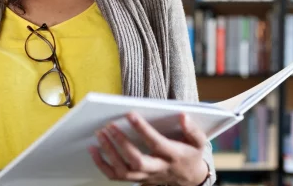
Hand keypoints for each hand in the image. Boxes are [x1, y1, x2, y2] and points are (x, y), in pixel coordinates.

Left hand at [87, 112, 209, 185]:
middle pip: (137, 161)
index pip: (156, 143)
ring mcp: (146, 177)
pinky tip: (94, 150)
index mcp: (173, 156)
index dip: (142, 129)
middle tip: (109, 126)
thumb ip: (192, 129)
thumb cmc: (191, 154)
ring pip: (124, 171)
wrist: (190, 178)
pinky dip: (102, 165)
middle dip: (121, 144)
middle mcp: (158, 168)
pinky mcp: (137, 180)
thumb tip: (182, 115)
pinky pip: (116, 177)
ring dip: (109, 154)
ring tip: (99, 135)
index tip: (129, 114)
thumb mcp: (199, 141)